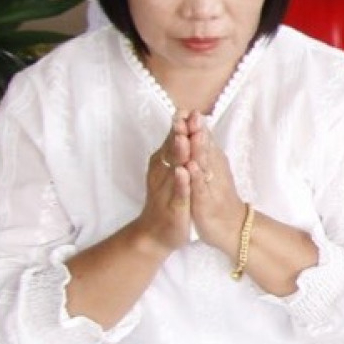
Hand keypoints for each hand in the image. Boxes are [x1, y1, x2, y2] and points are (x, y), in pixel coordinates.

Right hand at [136, 118, 197, 251]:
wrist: (155, 234)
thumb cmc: (166, 199)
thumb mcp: (171, 172)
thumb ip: (175, 151)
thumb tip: (181, 126)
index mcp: (164, 164)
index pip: (173, 140)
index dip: (180, 125)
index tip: (188, 109)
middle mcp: (163, 174)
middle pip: (172, 150)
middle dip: (180, 132)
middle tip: (187, 115)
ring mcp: (167, 189)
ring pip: (175, 168)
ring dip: (179, 152)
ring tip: (183, 137)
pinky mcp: (174, 206)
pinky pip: (178, 192)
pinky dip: (181, 181)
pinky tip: (183, 172)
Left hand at [177, 112, 246, 249]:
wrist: (231, 228)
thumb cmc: (218, 198)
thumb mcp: (212, 172)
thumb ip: (207, 151)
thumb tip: (201, 130)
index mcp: (213, 163)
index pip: (204, 140)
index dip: (196, 125)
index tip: (187, 109)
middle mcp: (214, 171)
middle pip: (205, 148)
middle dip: (197, 131)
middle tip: (191, 113)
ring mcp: (211, 186)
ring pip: (205, 165)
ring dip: (199, 149)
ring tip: (193, 133)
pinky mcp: (207, 203)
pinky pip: (201, 188)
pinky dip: (196, 177)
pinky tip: (190, 167)